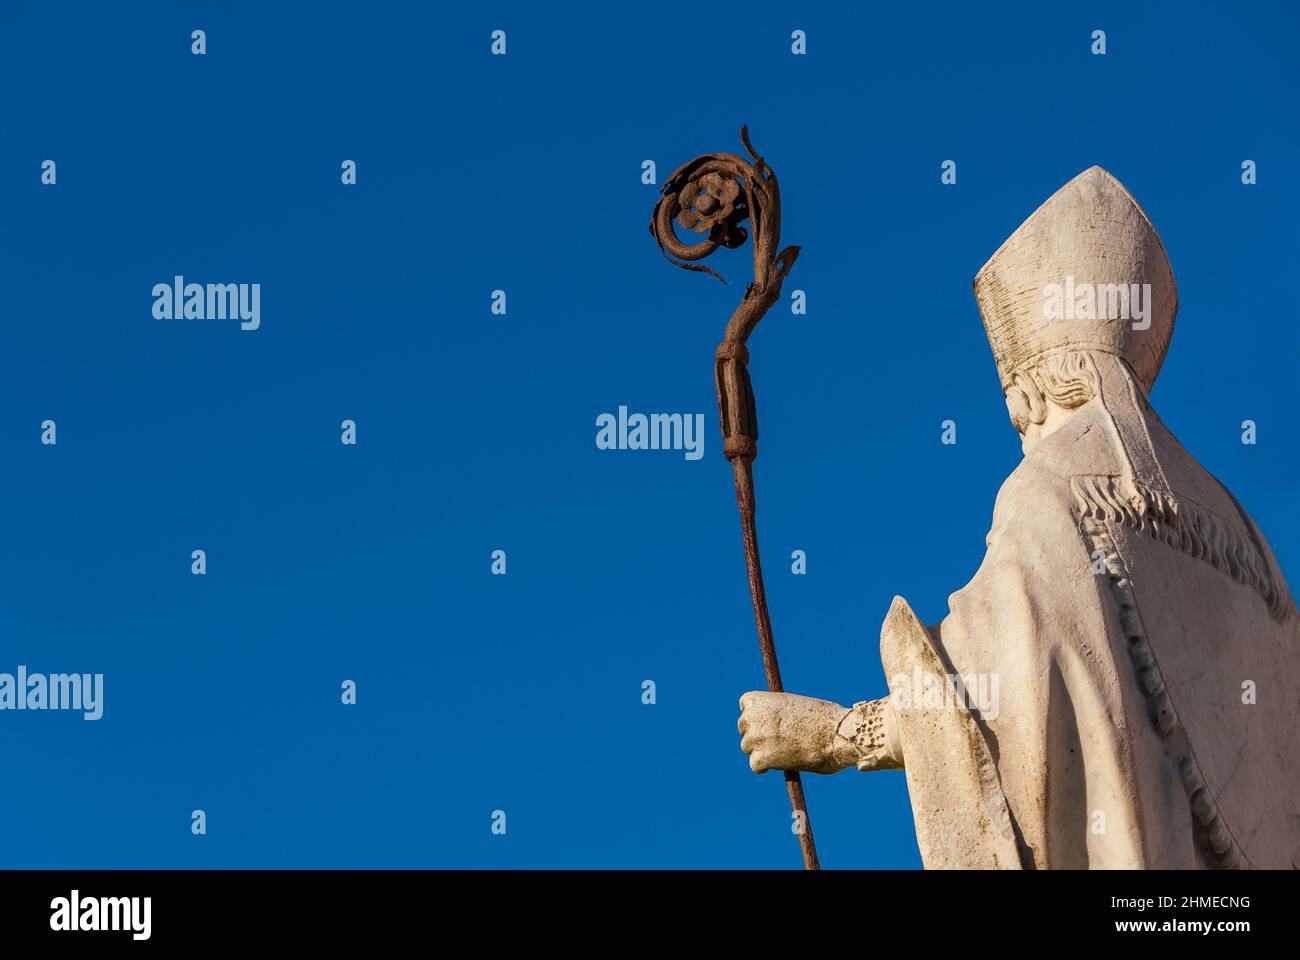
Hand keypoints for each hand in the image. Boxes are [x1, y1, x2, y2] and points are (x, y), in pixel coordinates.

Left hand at [737, 691, 854, 774]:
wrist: (837, 734)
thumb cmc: (825, 719)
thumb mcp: (797, 706)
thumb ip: (780, 714)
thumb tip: (774, 727)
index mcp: (762, 700)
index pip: (746, 705)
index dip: (756, 715)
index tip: (765, 722)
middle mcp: (754, 717)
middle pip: (744, 728)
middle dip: (757, 734)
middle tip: (774, 743)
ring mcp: (756, 738)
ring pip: (749, 748)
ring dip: (762, 752)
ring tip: (784, 753)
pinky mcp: (761, 758)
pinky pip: (755, 766)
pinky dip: (765, 768)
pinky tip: (779, 766)